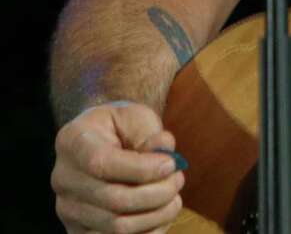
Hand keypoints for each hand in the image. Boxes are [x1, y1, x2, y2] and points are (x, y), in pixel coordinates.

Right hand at [52, 101, 184, 232]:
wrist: (100, 141)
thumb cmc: (121, 126)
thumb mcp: (136, 116)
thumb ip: (150, 133)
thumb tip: (165, 154)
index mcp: (73, 142)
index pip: (102, 163)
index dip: (141, 169)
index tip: (171, 163)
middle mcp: (63, 178)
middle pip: (112, 199)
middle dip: (156, 193)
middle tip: (179, 180)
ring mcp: (67, 209)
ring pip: (115, 226)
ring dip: (155, 216)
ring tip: (174, 198)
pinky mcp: (77, 230)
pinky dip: (145, 233)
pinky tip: (162, 217)